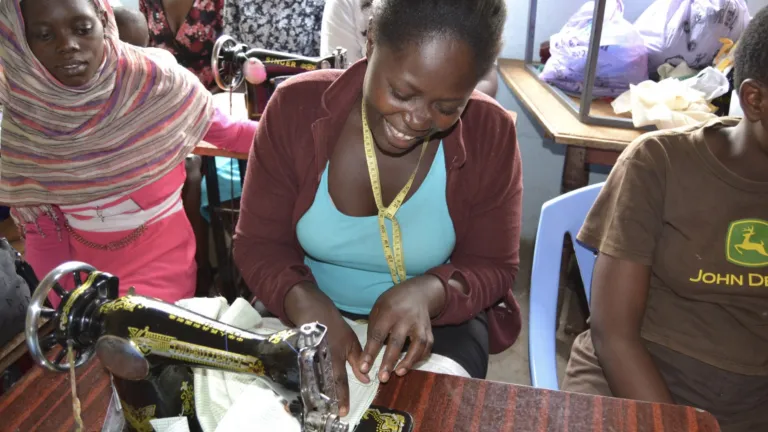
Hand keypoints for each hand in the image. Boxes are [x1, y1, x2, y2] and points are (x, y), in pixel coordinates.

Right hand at [284, 284, 366, 415]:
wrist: (313, 312)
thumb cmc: (335, 327)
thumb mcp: (351, 341)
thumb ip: (358, 361)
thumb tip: (367, 379)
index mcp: (335, 357)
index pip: (340, 381)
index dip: (342, 397)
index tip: (344, 411)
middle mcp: (322, 361)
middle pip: (326, 385)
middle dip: (330, 400)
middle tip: (334, 413)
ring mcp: (311, 360)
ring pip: (316, 382)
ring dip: (321, 395)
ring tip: (325, 408)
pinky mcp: (303, 358)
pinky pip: (308, 375)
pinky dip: (312, 384)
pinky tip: (314, 393)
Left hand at [359, 276, 445, 382]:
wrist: (418, 292)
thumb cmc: (392, 303)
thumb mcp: (378, 308)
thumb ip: (374, 328)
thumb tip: (369, 353)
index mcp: (388, 312)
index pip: (378, 335)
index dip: (370, 352)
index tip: (363, 367)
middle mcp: (406, 318)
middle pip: (397, 341)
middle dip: (389, 361)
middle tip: (382, 378)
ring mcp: (420, 324)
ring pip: (416, 345)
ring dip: (408, 361)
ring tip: (398, 373)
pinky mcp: (430, 330)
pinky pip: (427, 347)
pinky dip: (420, 358)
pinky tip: (410, 366)